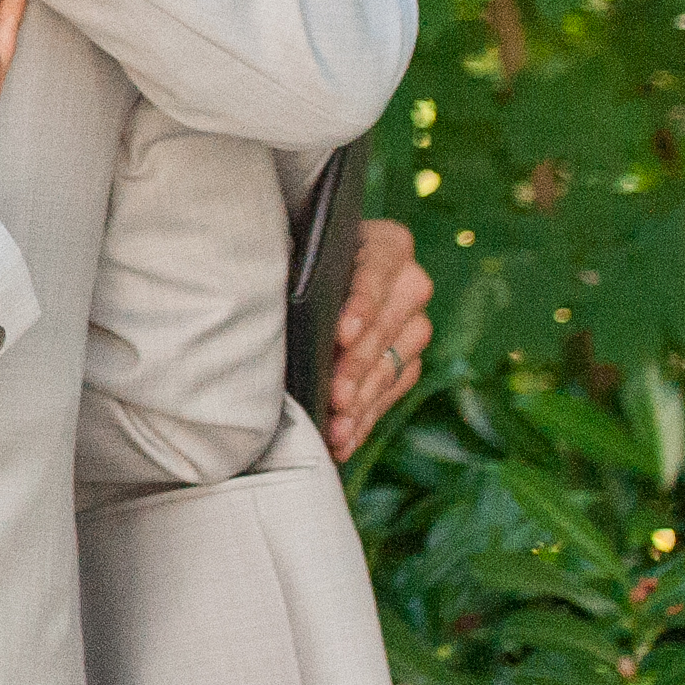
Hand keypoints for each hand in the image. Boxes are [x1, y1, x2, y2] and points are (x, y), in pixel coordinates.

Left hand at [322, 216, 433, 456]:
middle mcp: (410, 282)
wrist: (314, 277)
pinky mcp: (409, 359)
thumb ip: (299, 273)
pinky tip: (344, 439)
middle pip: (385, 328)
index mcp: (387, 244)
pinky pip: (392, 392)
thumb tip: (269, 303)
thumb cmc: (299, 260)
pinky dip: (365, 418)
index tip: (341, 334)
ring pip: (392, 366)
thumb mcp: (298, 256)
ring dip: (362, 402)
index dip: (360, 304)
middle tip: (336, 397)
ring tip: (337, 429)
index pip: (376, 271)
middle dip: (357, 367)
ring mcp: (414, 323)